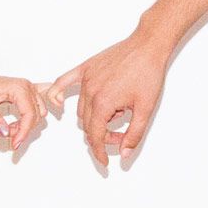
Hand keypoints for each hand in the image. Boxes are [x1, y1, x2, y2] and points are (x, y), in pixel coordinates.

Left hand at [0, 68, 46, 159]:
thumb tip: (5, 133)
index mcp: (18, 87)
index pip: (30, 114)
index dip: (24, 132)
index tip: (15, 143)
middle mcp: (26, 87)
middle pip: (36, 115)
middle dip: (23, 129)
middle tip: (6, 134)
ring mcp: (27, 90)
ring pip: (37, 114)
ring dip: (25, 125)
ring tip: (8, 128)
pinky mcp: (25, 94)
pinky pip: (34, 110)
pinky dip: (26, 121)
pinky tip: (14, 124)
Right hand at [43, 28, 170, 169]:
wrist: (148, 46)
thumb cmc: (148, 73)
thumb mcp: (145, 109)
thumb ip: (134, 134)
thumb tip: (124, 154)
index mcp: (103, 104)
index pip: (95, 136)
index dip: (100, 152)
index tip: (105, 161)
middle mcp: (90, 92)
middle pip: (88, 125)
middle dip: (102, 136)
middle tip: (120, 136)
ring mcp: (85, 79)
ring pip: (81, 110)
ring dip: (94, 119)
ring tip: (117, 114)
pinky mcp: (85, 68)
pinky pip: (64, 82)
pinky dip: (58, 94)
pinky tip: (59, 103)